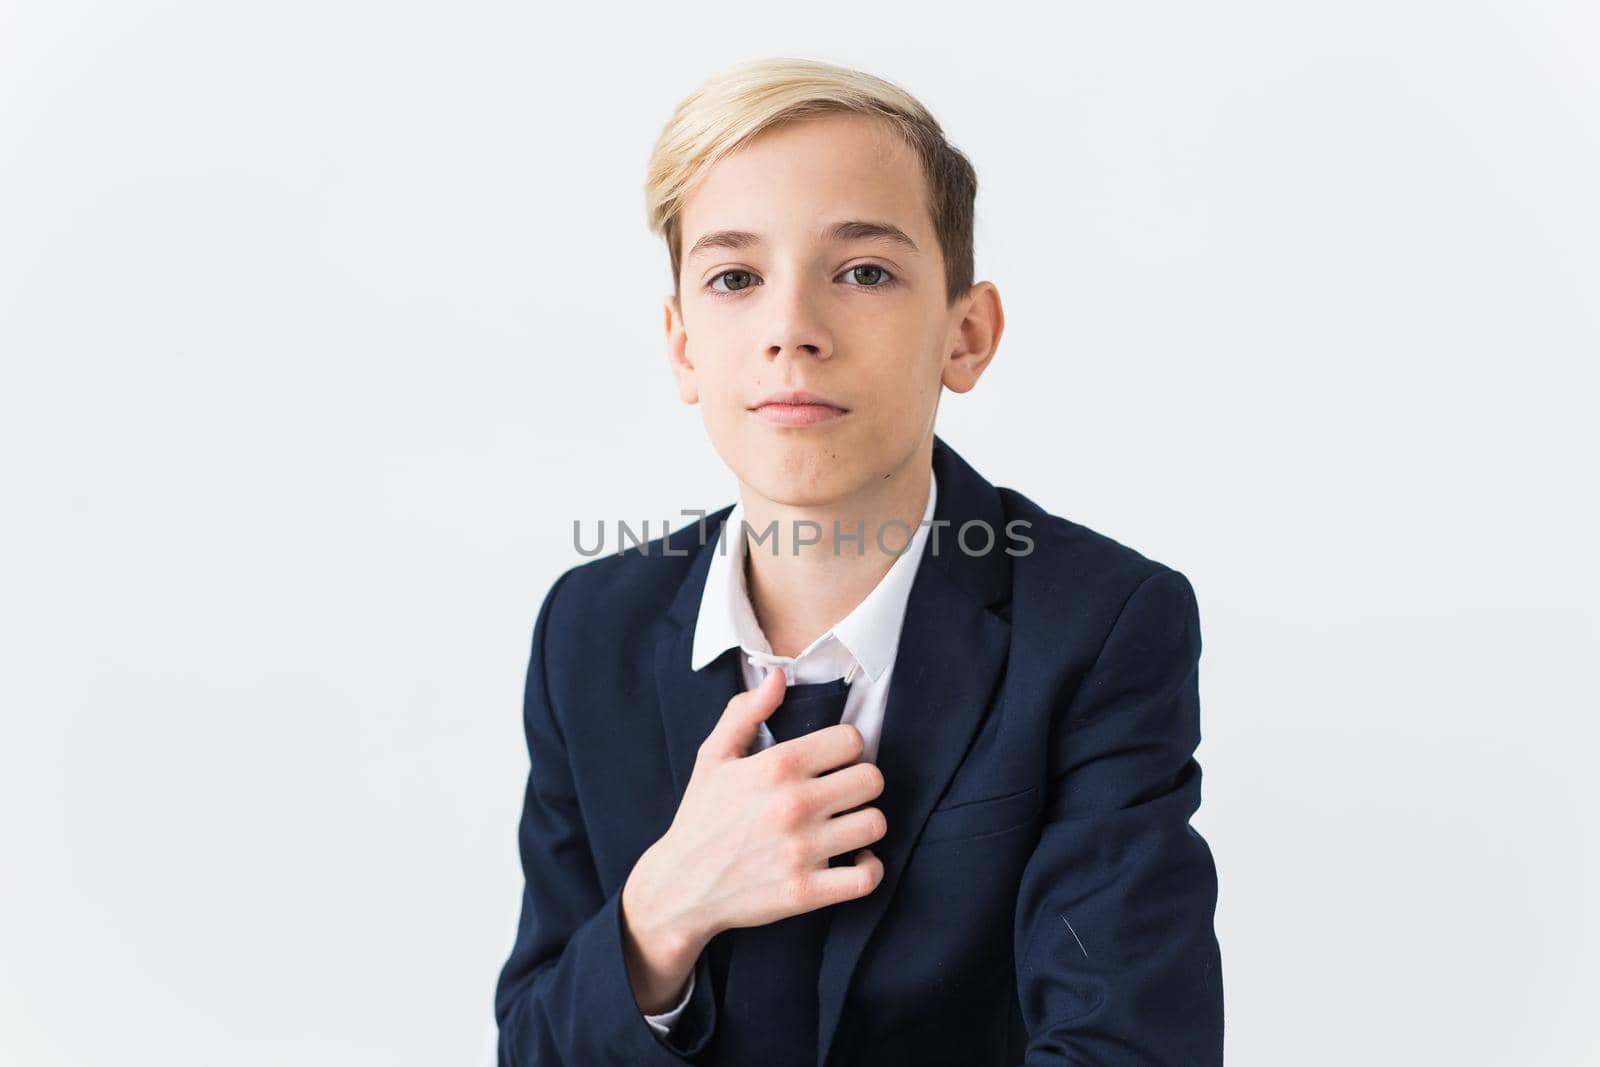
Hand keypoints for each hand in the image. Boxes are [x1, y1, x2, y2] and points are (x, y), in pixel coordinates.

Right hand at [621, 668, 887, 1005]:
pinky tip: (855, 859)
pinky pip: (868, 876)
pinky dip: (870, 867)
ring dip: (865, 823)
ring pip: (875, 823)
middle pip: (872, 779)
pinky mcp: (807, 891)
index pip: (852, 740)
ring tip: (847, 825)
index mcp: (776, 766)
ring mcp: (802, 850)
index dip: (847, 747)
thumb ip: (745, 712)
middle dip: (861, 783)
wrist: (680, 887)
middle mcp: (794, 804)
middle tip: (842, 793)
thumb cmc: (701, 817)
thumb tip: (779, 676)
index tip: (833, 761)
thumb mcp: (712, 757)